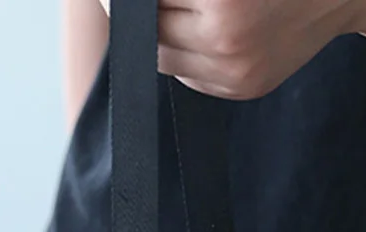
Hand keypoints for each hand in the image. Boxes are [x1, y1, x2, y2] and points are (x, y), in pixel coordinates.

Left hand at [100, 0, 365, 99]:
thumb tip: (123, 2)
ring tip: (182, 9)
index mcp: (224, 1)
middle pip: (148, 32)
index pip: (146, 3)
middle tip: (135, 2)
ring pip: (162, 57)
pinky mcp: (241, 89)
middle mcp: (226, 41)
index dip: (129, 0)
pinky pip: (189, 74)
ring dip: (159, 32)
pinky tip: (204, 26)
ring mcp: (234, 74)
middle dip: (140, 11)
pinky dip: (186, 50)